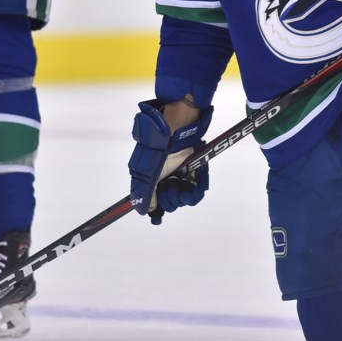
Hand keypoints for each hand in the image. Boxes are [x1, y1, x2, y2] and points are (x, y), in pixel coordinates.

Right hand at [128, 99, 212, 224]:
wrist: (179, 122)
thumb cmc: (159, 142)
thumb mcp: (147, 168)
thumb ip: (144, 190)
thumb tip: (142, 210)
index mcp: (152, 177)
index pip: (154, 201)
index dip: (156, 211)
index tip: (157, 218)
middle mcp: (167, 177)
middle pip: (170, 202)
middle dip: (170, 200)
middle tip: (170, 188)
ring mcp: (181, 174)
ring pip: (184, 198)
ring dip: (183, 196)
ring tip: (181, 185)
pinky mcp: (195, 170)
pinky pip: (198, 189)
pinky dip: (196, 189)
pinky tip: (193, 185)